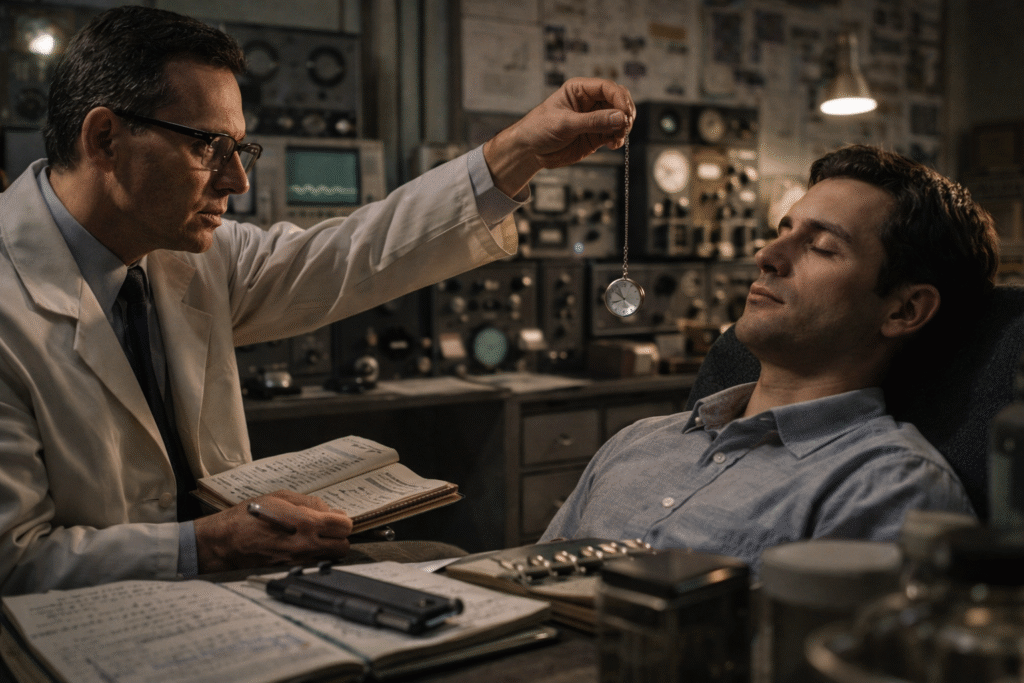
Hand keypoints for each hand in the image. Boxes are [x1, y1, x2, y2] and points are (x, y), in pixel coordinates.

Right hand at [193, 490, 352, 572]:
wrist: (224, 542)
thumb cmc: (249, 516)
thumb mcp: (280, 498)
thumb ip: (310, 503)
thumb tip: (330, 510)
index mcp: (306, 523)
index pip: (344, 526)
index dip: (342, 520)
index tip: (335, 518)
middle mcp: (306, 545)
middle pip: (343, 546)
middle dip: (339, 536)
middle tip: (327, 529)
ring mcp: (299, 561)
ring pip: (330, 558)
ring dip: (328, 548)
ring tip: (313, 538)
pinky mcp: (290, 571)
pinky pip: (313, 565)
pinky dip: (313, 557)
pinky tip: (300, 547)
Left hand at [483, 77, 634, 196]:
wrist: (529, 151)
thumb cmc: (539, 129)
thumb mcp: (564, 123)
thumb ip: (593, 121)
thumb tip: (619, 117)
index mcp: (580, 90)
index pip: (608, 87)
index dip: (620, 99)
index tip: (625, 114)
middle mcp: (590, 102)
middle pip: (618, 101)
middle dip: (625, 112)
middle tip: (624, 126)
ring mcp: (594, 119)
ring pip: (619, 118)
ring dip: (623, 127)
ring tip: (617, 138)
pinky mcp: (596, 135)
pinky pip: (614, 134)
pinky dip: (618, 139)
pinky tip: (613, 145)